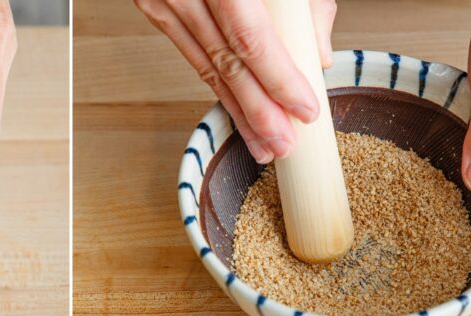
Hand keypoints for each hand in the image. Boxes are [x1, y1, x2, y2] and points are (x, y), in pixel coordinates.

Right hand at [135, 0, 335, 162]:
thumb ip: (306, 3)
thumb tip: (317, 56)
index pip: (250, 40)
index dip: (278, 81)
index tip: (305, 110)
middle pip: (225, 63)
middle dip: (258, 112)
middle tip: (283, 146)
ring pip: (204, 66)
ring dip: (236, 111)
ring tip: (263, 144)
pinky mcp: (153, 3)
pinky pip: (189, 53)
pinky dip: (214, 84)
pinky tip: (235, 110)